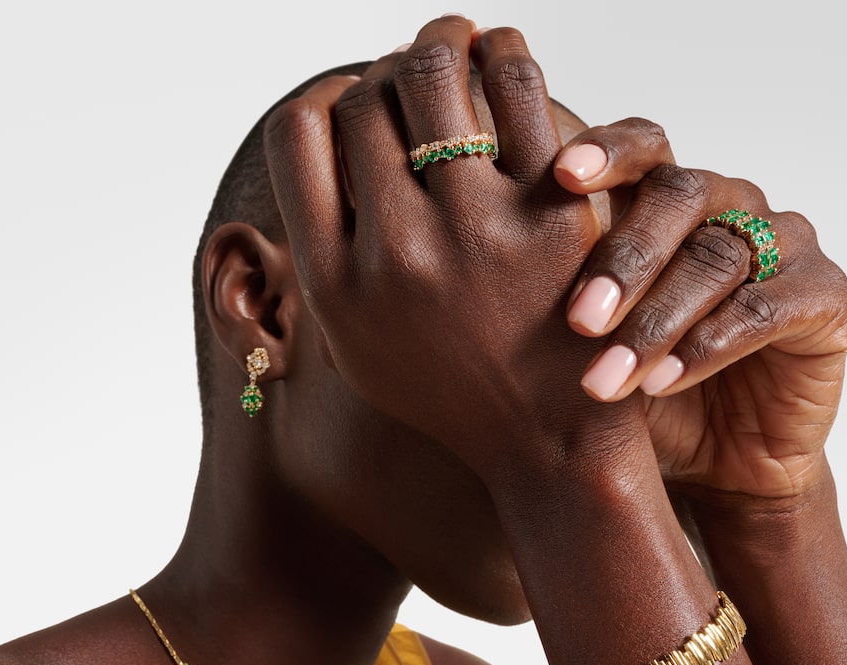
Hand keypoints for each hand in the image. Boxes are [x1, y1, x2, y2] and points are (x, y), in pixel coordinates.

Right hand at [264, 18, 650, 483]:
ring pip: (433, 72)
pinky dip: (505, 54)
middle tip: (408, 70)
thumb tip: (317, 173)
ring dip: (439, 40)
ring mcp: (475, 231)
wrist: (546, 442)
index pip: (296, 134)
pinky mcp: (550, 214)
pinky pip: (518, 88)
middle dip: (382, 70)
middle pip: (365, 97)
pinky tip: (504, 58)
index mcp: (336, 285)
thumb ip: (323, 267)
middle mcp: (395, 252)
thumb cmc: (451, 395)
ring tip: (452, 40)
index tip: (351, 102)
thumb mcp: (359, 351)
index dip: (323, 98)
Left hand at [554, 119, 846, 498]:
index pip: (645, 151)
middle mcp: (727, 211)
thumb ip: (554, 302)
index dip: (608, 154)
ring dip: (656, 321)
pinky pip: (765, 309)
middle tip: (578, 320)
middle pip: (681, 196)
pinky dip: (710, 345)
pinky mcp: (823, 299)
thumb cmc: (639, 395)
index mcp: (667, 206)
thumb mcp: (586, 351)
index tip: (562, 176)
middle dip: (624, 259)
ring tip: (606, 379)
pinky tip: (665, 382)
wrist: (714, 465)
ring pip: (717, 257)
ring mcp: (781, 249)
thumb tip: (474, 274)